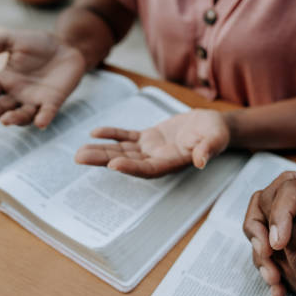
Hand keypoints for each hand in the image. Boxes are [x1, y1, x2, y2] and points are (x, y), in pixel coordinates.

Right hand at [0, 31, 84, 127]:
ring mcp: (35, 100)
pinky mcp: (54, 101)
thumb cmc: (38, 45)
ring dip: (14, 119)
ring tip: (5, 120)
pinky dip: (44, 118)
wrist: (67, 46)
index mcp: (3, 81)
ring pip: (22, 115)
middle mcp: (16, 95)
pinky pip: (48, 112)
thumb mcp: (10, 40)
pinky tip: (40, 123)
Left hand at [75, 109, 229, 177]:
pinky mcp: (149, 138)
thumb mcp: (216, 138)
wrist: (213, 125)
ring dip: (101, 151)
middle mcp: (158, 159)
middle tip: (80, 158)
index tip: (113, 164)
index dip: (131, 168)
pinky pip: (127, 137)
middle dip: (103, 160)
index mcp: (172, 162)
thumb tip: (201, 161)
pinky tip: (95, 133)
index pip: (149, 169)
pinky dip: (112, 135)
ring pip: (122, 151)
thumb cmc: (216, 132)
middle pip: (127, 162)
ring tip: (79, 152)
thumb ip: (208, 149)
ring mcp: (151, 149)